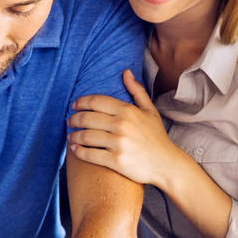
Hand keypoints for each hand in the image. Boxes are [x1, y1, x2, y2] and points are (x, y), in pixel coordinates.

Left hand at [67, 68, 179, 187]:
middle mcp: (122, 125)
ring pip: (86, 136)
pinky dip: (78, 152)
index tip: (74, 106)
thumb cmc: (157, 137)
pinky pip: (90, 154)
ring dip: (73, 136)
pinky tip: (75, 150)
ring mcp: (118, 143)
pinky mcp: (116, 161)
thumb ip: (137, 91)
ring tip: (71, 137)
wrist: (167, 165)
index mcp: (128, 111)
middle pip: (87, 118)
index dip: (81, 102)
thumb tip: (125, 72)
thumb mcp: (150, 111)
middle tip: (70, 121)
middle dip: (74, 119)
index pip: (96, 101)